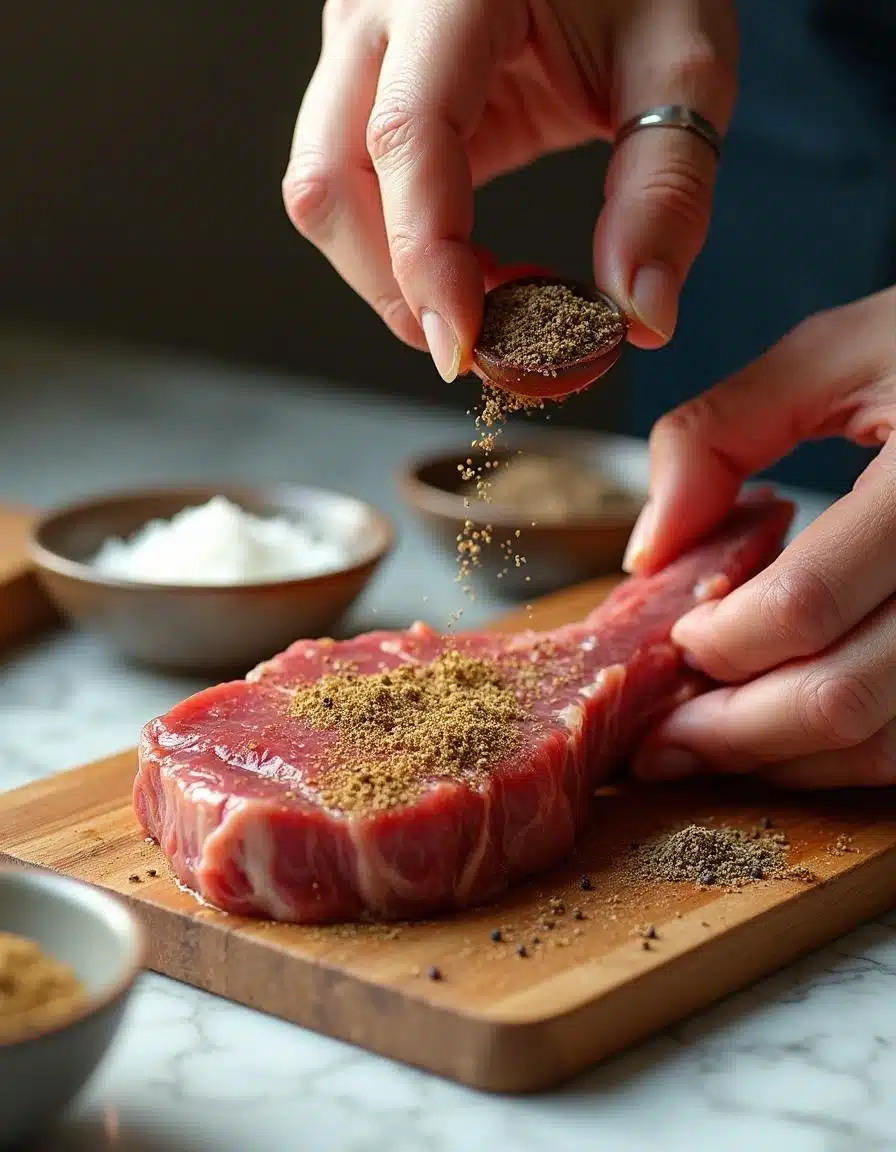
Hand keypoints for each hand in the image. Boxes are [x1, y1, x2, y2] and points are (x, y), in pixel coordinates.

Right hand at [283, 0, 736, 379]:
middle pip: (331, 181)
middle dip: (397, 285)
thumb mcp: (681, 68)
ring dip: (395, 277)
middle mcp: (376, 15)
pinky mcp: (369, 93)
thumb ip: (665, 190)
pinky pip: (356, 194)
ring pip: (326, 195)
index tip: (467, 348)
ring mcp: (360, 52)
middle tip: (484, 345)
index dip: (425, 256)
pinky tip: (474, 273)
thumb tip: (642, 319)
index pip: (406, 137)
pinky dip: (405, 254)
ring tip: (492, 305)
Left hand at [629, 286, 895, 788]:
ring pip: (881, 745)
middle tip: (656, 738)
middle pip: (840, 699)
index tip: (671, 638)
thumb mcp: (836, 353)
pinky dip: (839, 758)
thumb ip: (719, 434)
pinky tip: (780, 735)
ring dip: (778, 759)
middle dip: (728, 731)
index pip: (805, 603)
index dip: (718, 639)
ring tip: (703, 744)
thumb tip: (648, 551)